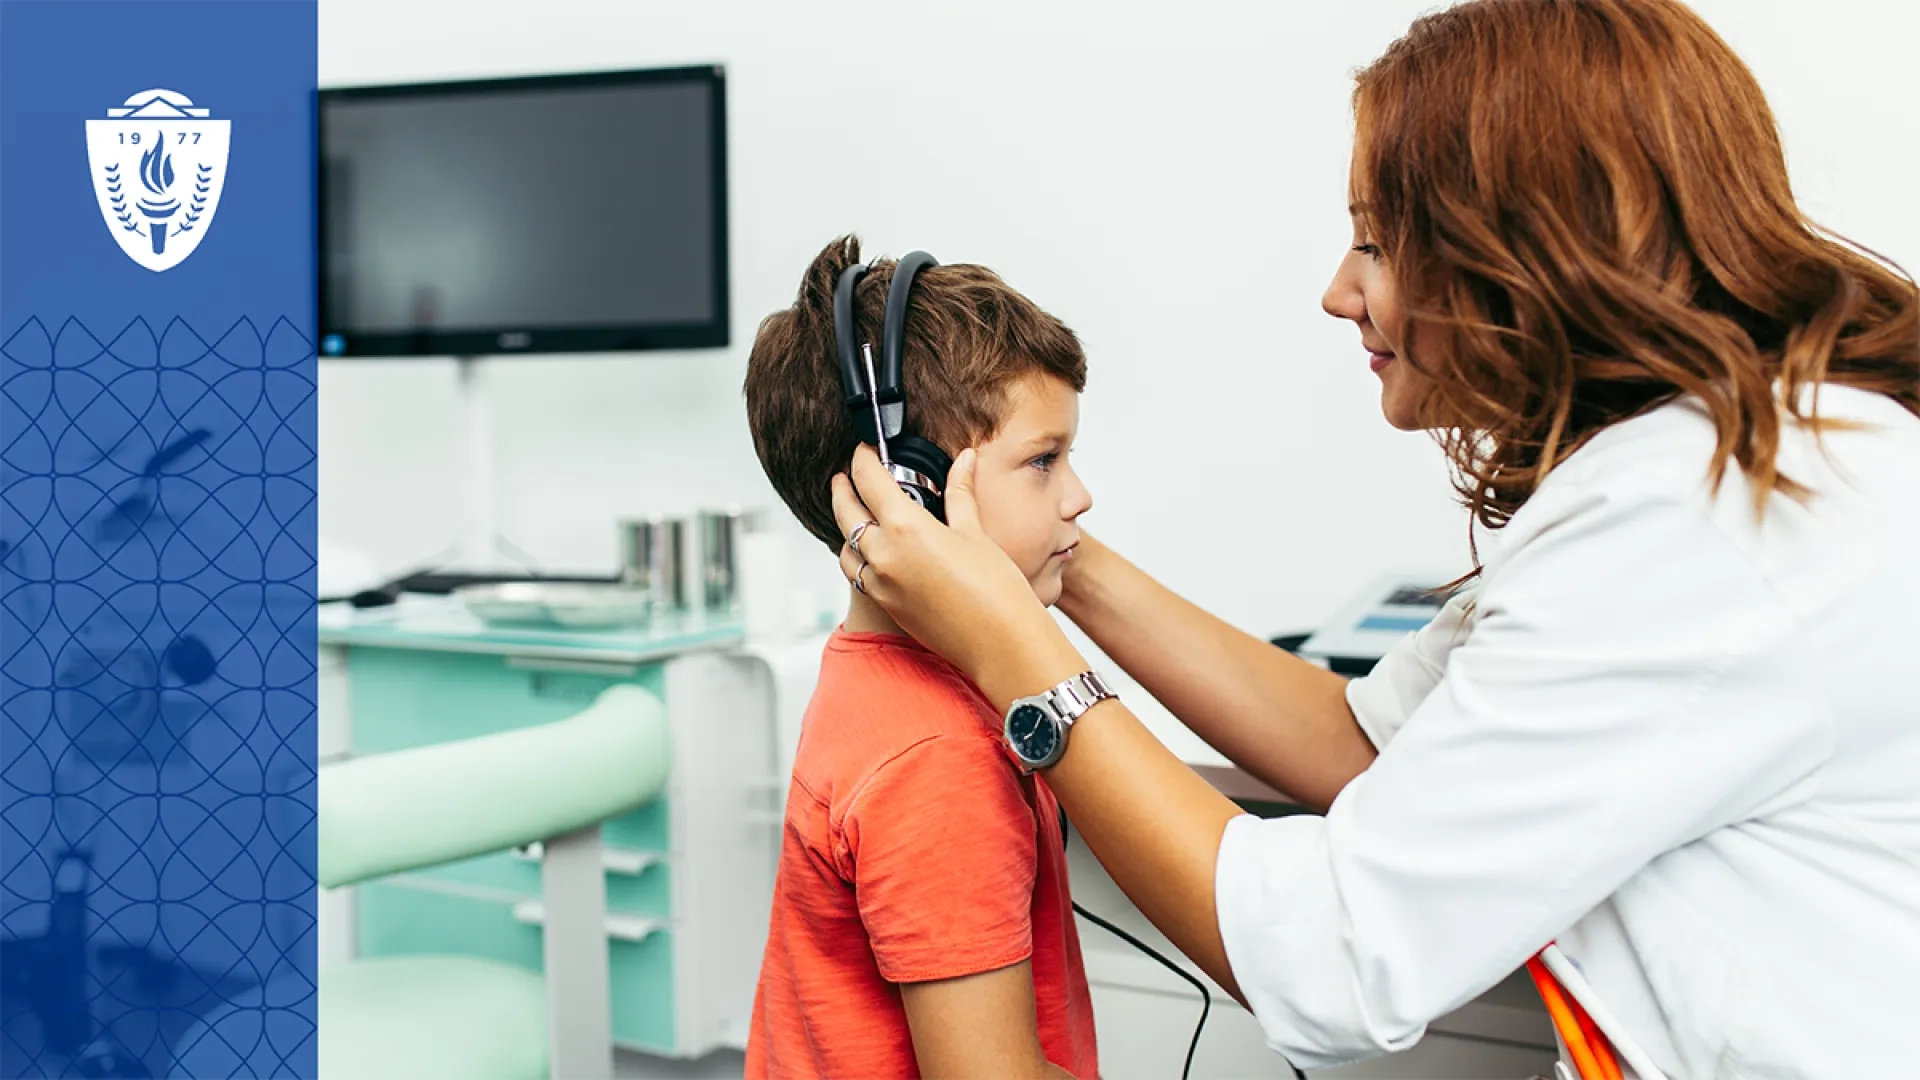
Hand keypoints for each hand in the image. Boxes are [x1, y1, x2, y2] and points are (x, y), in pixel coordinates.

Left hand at [832, 445, 1063, 687]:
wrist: (1001, 645)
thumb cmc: (997, 591)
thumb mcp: (976, 533)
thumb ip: (960, 493)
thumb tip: (964, 460)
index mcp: (906, 528)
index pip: (869, 481)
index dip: (863, 459)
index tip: (865, 450)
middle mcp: (884, 556)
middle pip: (845, 511)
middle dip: (844, 488)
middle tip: (846, 475)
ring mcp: (881, 584)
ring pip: (846, 547)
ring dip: (847, 526)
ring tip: (857, 514)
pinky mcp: (886, 606)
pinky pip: (857, 574)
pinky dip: (857, 556)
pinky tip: (873, 551)